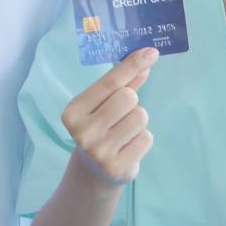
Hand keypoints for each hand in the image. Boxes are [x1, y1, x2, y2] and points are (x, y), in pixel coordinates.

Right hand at [60, 46, 157, 187]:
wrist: (93, 173)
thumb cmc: (100, 128)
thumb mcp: (103, 105)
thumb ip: (123, 83)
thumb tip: (146, 60)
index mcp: (73, 112)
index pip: (109, 82)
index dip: (132, 64)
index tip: (152, 52)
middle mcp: (82, 132)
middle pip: (128, 98)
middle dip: (132, 102)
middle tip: (121, 115)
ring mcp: (99, 152)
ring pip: (140, 116)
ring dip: (138, 122)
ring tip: (124, 133)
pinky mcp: (117, 167)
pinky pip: (146, 138)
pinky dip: (142, 139)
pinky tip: (128, 147)